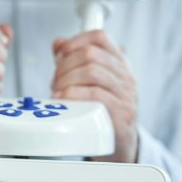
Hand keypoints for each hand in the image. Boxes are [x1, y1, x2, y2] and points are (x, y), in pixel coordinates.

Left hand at [52, 30, 137, 162]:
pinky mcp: (121, 113)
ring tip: (57, 93)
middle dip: (64, 66)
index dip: (74, 41)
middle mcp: (125, 76)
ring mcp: (126, 94)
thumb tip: (58, 44)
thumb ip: (73, 63)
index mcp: (118, 64)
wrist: (119, 145)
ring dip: (66, 80)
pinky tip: (63, 101)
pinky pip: (95, 95)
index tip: (60, 56)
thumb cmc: (102, 113)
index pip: (99, 37)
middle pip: (90, 54)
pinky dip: (73, 95)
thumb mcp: (89, 84)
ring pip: (91, 71)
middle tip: (54, 81)